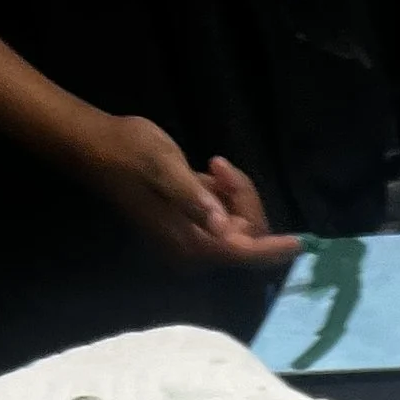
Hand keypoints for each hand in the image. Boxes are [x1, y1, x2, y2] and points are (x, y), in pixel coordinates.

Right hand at [76, 114, 299, 268]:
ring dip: (235, 193)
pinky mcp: (192, 223)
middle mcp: (194, 249)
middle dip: (245, 200)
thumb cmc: (128, 153)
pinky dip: (226, 194)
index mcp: (190, 242)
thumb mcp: (164, 166)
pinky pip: (226, 217)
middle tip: (219, 164)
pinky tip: (207, 170)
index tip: (300, 243)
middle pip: (246, 237)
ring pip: (238, 225)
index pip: (242, 252)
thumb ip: (194, 196)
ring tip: (210, 164)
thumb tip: (222, 225)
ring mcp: (193, 238)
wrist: (98, 147)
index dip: (273, 248)